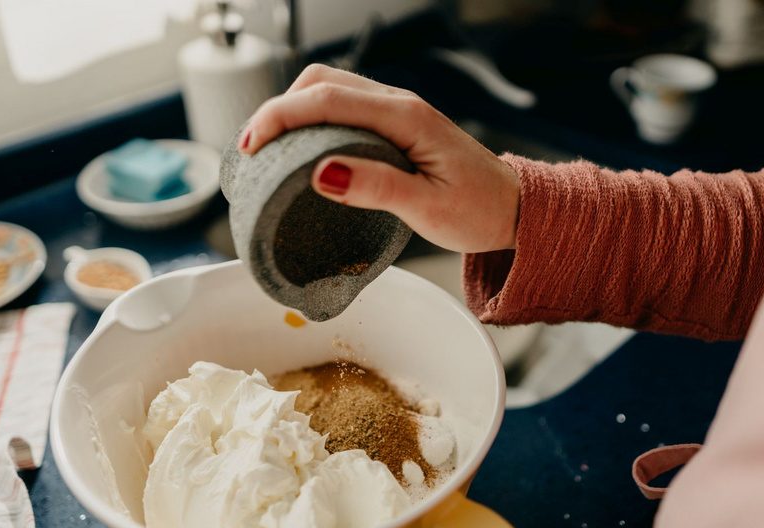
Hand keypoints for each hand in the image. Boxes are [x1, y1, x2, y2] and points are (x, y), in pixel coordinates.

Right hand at [239, 64, 519, 251]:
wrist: (513, 208)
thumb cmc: (478, 210)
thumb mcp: (428, 208)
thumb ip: (376, 187)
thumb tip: (322, 172)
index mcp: (407, 117)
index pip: (328, 100)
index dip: (281, 116)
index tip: (250, 145)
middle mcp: (399, 104)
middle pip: (321, 82)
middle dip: (278, 109)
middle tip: (251, 150)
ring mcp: (396, 111)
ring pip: (330, 91)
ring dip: (293, 112)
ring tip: (267, 151)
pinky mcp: (393, 125)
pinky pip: (343, 109)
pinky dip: (312, 122)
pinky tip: (300, 151)